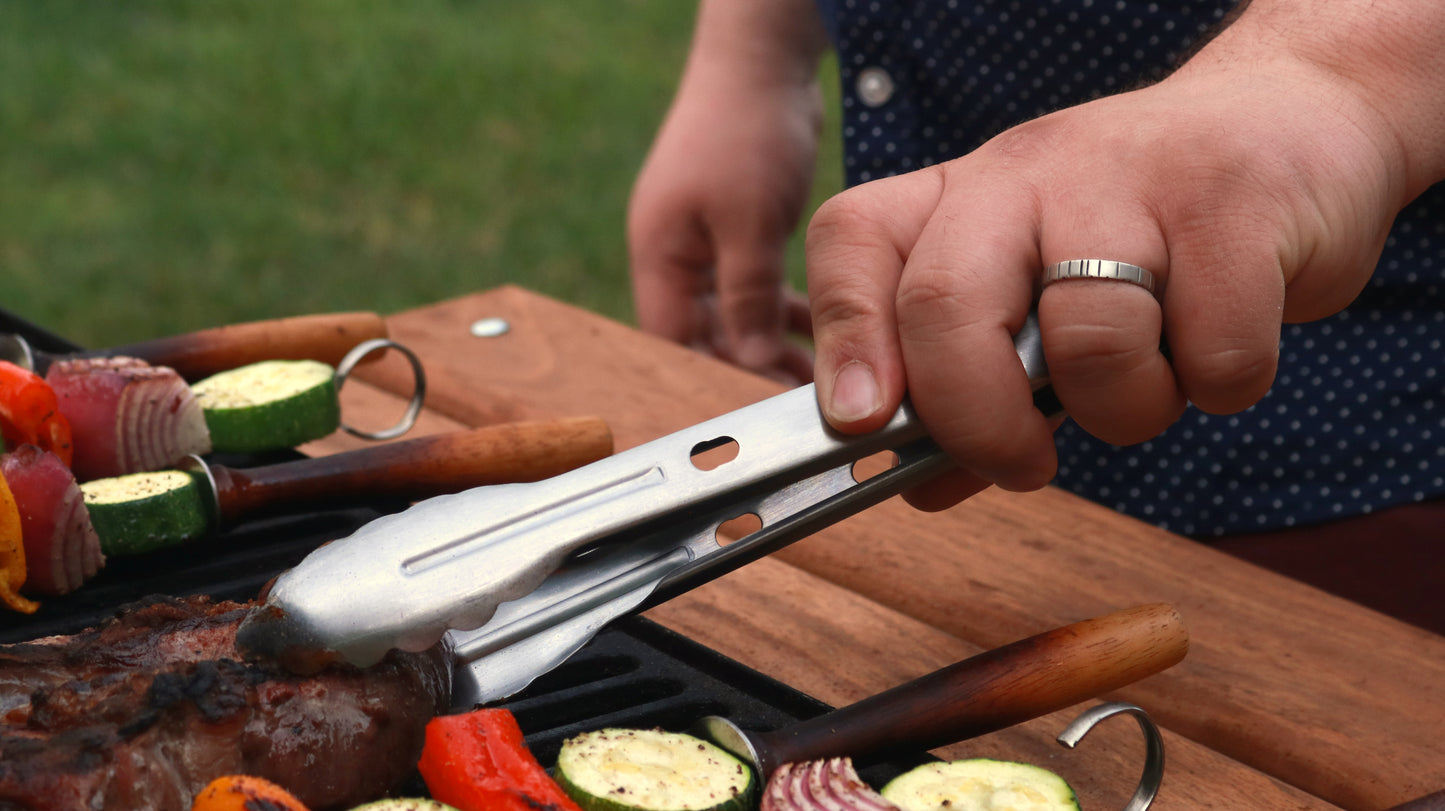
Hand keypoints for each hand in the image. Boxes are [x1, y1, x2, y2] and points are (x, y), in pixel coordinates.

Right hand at [628, 0, 826, 384]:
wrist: (761, 60)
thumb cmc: (745, 131)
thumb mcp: (749, 222)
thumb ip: (748, 298)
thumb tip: (753, 365)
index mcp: (659, 255)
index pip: (671, 344)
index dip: (710, 381)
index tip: (759, 409)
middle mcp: (674, 254)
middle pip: (700, 336)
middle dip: (746, 369)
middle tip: (800, 400)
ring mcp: (702, 240)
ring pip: (730, 315)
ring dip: (768, 343)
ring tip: (817, 375)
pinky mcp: (735, 228)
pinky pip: (751, 287)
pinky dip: (780, 310)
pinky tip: (817, 329)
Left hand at [806, 9, 1440, 509]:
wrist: (1295, 124)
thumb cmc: (1145, 237)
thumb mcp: (1037, 289)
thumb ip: (974, 381)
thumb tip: (921, 486)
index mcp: (960, 195)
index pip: (853, 240)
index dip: (845, 339)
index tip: (863, 424)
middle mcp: (1027, 171)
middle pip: (946, 305)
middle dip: (974, 421)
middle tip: (1022, 466)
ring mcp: (1130, 178)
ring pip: (1088, 343)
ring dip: (1124, 410)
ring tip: (1151, 382)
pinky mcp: (1236, 205)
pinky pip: (1216, 354)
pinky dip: (1222, 384)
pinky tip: (1223, 344)